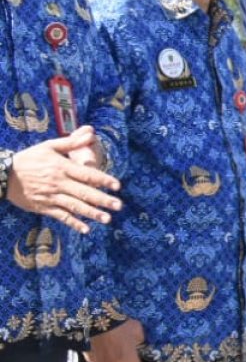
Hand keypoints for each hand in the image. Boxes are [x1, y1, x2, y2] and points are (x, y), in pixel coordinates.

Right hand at [5, 128, 121, 232]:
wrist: (3, 174)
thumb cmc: (29, 159)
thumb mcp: (49, 147)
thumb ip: (71, 142)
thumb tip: (91, 132)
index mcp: (61, 167)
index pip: (86, 174)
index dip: (103, 180)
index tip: (117, 185)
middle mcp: (58, 183)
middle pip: (84, 192)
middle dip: (102, 200)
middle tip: (119, 205)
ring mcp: (51, 196)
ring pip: (74, 206)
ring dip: (92, 213)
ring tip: (107, 219)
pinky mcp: (43, 207)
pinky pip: (61, 216)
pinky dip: (73, 223)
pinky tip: (86, 229)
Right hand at [84, 319, 145, 361]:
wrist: (96, 321)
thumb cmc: (120, 325)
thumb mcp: (137, 329)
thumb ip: (139, 340)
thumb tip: (137, 343)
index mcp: (128, 359)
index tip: (135, 360)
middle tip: (121, 351)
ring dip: (109, 360)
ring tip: (108, 347)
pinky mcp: (90, 359)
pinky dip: (98, 356)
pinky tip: (99, 346)